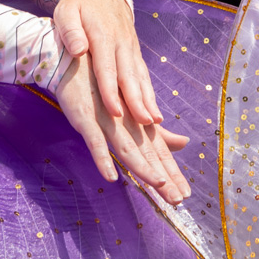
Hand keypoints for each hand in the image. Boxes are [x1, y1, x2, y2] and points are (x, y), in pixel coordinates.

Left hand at [52, 0, 163, 126]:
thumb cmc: (79, 4)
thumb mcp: (66, 11)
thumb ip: (70, 30)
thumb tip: (79, 50)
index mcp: (103, 35)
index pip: (107, 68)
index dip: (111, 91)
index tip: (115, 112)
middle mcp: (121, 43)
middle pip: (129, 76)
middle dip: (137, 101)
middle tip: (145, 123)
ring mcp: (131, 47)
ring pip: (140, 76)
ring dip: (148, 99)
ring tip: (155, 121)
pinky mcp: (134, 51)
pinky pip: (143, 74)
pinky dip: (149, 92)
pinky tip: (154, 110)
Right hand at [55, 51, 191, 202]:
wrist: (73, 60)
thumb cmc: (105, 87)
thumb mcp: (134, 111)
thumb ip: (156, 130)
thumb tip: (184, 143)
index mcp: (139, 120)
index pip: (159, 151)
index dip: (172, 172)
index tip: (185, 195)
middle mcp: (128, 120)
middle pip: (148, 152)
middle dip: (164, 176)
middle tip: (179, 199)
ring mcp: (107, 118)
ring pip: (126, 147)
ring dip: (142, 166)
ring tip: (158, 184)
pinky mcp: (85, 116)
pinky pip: (94, 140)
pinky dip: (102, 158)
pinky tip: (111, 175)